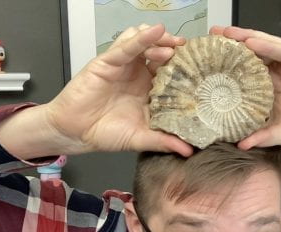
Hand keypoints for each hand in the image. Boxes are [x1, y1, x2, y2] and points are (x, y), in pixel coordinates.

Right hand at [46, 24, 193, 156]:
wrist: (75, 132)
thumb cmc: (105, 132)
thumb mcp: (140, 138)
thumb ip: (163, 141)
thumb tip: (189, 150)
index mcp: (150, 90)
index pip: (172, 73)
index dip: (187, 68)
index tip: (204, 68)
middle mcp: (139, 74)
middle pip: (162, 52)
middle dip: (178, 49)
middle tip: (194, 52)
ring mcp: (125, 65)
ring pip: (146, 43)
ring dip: (162, 41)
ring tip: (175, 46)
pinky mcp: (109, 61)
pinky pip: (127, 45)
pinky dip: (142, 37)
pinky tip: (155, 32)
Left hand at [209, 26, 280, 149]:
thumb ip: (262, 136)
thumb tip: (240, 145)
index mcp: (272, 86)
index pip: (246, 71)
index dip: (228, 66)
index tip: (207, 62)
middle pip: (253, 54)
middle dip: (233, 45)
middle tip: (211, 37)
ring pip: (268, 47)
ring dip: (247, 39)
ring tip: (228, 34)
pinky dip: (270, 47)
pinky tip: (253, 42)